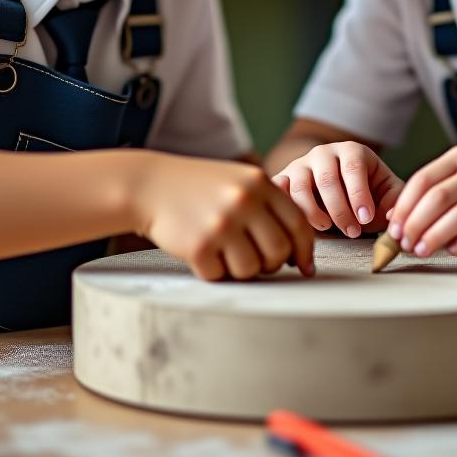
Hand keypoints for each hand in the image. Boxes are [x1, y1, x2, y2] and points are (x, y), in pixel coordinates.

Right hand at [131, 153, 313, 280]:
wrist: (152, 184)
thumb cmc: (200, 187)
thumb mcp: (240, 181)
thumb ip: (270, 205)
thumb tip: (299, 249)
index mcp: (259, 183)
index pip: (297, 224)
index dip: (305, 250)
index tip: (304, 267)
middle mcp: (244, 201)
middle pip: (279, 251)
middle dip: (272, 264)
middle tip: (256, 259)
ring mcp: (222, 223)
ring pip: (252, 269)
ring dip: (241, 269)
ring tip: (224, 251)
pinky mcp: (199, 246)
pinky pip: (221, 276)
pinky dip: (214, 271)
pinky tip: (203, 251)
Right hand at [273, 141, 402, 237]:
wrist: (337, 187)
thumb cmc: (366, 193)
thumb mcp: (387, 192)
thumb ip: (395, 202)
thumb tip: (391, 216)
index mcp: (351, 151)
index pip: (353, 167)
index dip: (359, 194)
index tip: (366, 219)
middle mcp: (323, 153)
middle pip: (327, 178)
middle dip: (340, 210)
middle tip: (352, 232)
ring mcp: (300, 165)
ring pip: (300, 186)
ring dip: (313, 212)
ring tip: (327, 228)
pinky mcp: (283, 179)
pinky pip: (279, 192)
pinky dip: (287, 210)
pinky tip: (301, 227)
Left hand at [388, 147, 456, 257]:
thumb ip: (432, 192)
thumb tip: (394, 216)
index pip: (423, 180)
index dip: (404, 206)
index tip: (393, 227)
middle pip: (438, 199)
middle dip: (415, 224)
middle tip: (404, 244)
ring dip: (435, 237)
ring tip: (421, 250)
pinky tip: (452, 251)